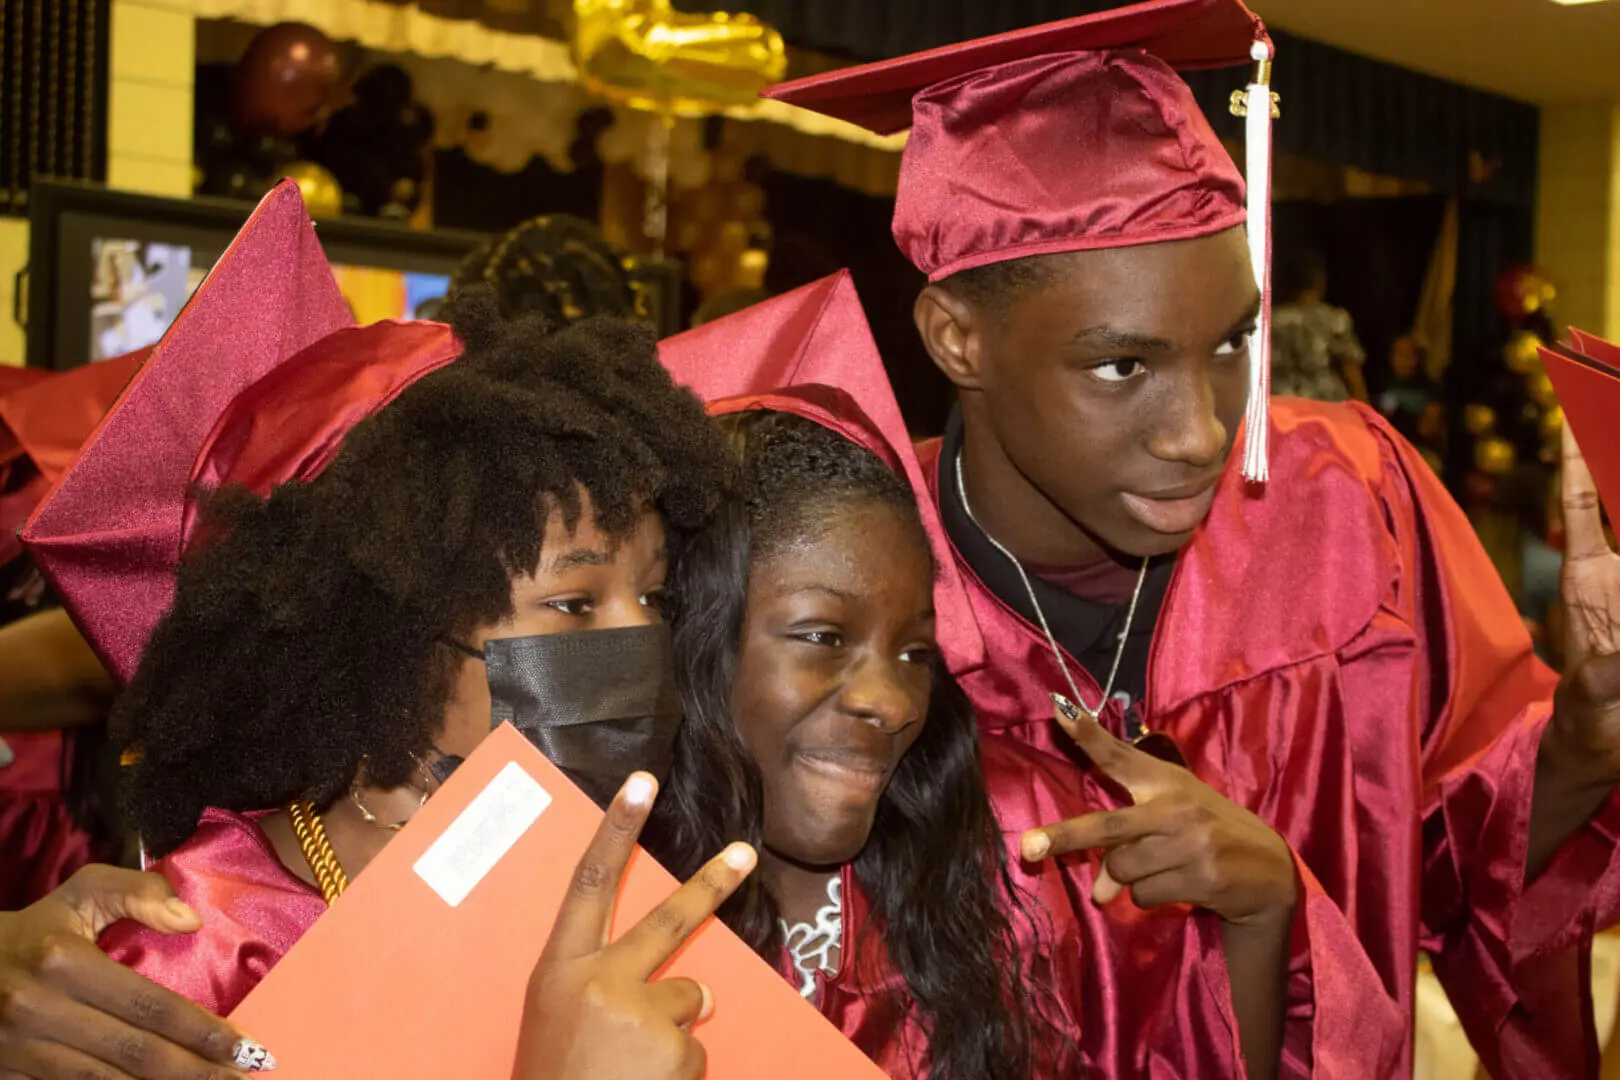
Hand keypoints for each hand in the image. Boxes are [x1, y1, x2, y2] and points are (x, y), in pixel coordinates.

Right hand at [0, 864, 264, 1078]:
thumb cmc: (31, 930)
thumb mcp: (78, 895)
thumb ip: (136, 893)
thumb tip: (191, 922)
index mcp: (62, 961)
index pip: (151, 1005)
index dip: (202, 1031)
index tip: (248, 1048)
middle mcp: (37, 1009)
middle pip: (135, 1054)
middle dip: (196, 1071)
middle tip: (244, 1078)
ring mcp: (17, 1050)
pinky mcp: (5, 1074)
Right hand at [513, 772, 756, 1079]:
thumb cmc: (556, 1078)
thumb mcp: (559, 1021)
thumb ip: (609, 988)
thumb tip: (699, 992)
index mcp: (558, 970)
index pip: (589, 883)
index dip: (615, 829)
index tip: (640, 782)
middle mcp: (597, 980)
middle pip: (667, 920)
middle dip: (712, 885)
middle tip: (745, 854)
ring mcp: (637, 1013)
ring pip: (690, 1000)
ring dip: (673, 1033)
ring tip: (630, 1068)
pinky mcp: (672, 1049)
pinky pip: (696, 1048)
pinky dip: (679, 1072)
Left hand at [1020, 695, 1296, 926]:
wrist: (1268, 868)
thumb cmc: (1208, 829)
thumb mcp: (1173, 806)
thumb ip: (1125, 839)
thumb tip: (1099, 892)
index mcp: (1166, 782)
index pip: (1121, 755)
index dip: (1089, 734)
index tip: (1059, 710)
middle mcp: (1177, 809)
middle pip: (1108, 828)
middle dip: (1065, 838)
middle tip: (1029, 849)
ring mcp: (1191, 845)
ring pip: (1124, 870)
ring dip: (1129, 880)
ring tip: (1160, 869)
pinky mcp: (1202, 878)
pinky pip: (1146, 896)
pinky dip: (1149, 897)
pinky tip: (1177, 885)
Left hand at [1547, 424, 1619, 787]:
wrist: (1610, 751)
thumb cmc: (1592, 725)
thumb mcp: (1594, 699)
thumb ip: (1607, 676)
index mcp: (1589, 580)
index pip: (1585, 502)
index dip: (1580, 455)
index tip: (1575, 403)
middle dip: (1619, 444)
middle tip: (1616, 386)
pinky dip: (1619, 506)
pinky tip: (1618, 480)